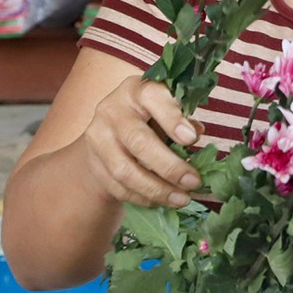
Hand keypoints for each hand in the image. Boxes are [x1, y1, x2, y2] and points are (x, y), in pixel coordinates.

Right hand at [70, 75, 201, 207]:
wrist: (108, 131)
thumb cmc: (149, 117)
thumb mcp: (165, 110)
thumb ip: (182, 119)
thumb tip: (198, 133)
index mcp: (136, 90)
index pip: (152, 98)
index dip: (172, 118)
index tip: (191, 139)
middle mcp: (112, 110)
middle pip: (138, 141)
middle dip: (169, 166)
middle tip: (193, 182)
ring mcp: (98, 138)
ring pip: (125, 170)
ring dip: (157, 189)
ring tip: (182, 199)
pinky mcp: (94, 164)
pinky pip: (118, 187)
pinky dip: (143, 198)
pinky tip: (161, 202)